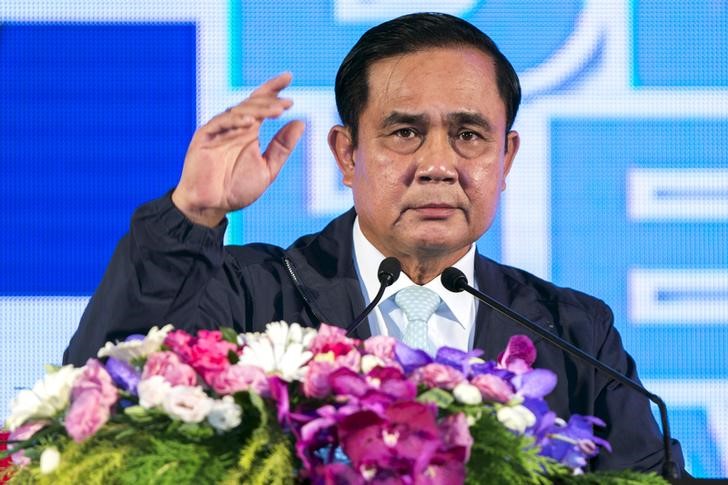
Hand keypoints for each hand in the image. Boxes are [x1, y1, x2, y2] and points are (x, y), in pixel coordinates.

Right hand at [171, 72, 304, 226]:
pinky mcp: (204, 137)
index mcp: (248, 131)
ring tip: (277, 111)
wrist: (212, 206)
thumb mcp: (267, 169)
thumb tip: (300, 123)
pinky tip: (250, 123)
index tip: (289, 77)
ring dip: (258, 109)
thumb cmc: (237, 189)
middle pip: (252, 103)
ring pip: (238, 111)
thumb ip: (282, 147)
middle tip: (288, 103)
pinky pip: (220, 123)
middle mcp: (234, 127)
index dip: (273, 89)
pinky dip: (234, 121)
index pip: (261, 104)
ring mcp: (218, 130)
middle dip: (270, 100)